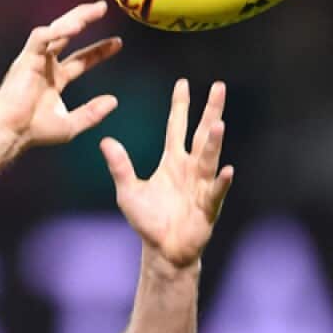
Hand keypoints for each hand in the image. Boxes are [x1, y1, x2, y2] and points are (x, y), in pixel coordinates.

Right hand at [0, 1, 122, 151]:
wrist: (11, 132)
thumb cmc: (34, 131)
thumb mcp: (71, 124)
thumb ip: (92, 113)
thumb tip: (113, 101)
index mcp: (54, 78)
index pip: (81, 59)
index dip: (99, 50)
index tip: (117, 43)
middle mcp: (45, 65)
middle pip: (67, 35)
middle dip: (85, 20)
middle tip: (103, 7)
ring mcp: (35, 59)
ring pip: (55, 29)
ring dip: (75, 17)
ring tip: (94, 9)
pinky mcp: (26, 58)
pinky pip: (41, 37)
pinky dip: (58, 30)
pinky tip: (75, 26)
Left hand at [100, 80, 233, 267]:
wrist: (163, 250)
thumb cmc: (148, 220)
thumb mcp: (128, 191)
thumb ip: (120, 166)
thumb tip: (105, 141)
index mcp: (173, 162)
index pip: (177, 127)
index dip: (180, 106)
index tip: (183, 83)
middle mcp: (190, 169)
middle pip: (201, 134)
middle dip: (210, 111)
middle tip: (219, 87)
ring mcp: (202, 186)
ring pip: (209, 159)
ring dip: (214, 142)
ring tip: (218, 123)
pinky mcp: (208, 206)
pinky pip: (215, 192)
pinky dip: (220, 182)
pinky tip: (226, 170)